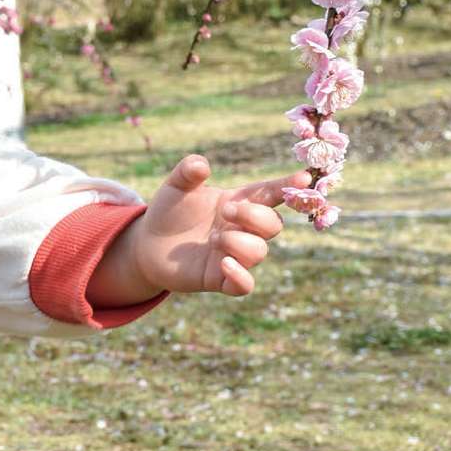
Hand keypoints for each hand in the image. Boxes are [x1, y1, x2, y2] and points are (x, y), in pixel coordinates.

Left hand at [130, 154, 310, 297]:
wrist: (147, 244)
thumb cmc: (168, 212)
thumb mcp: (175, 186)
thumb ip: (188, 172)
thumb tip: (201, 165)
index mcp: (237, 202)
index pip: (271, 194)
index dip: (289, 186)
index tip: (304, 177)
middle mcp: (241, 229)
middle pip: (273, 224)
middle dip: (254, 216)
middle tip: (225, 211)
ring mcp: (233, 255)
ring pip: (259, 251)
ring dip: (239, 242)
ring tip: (213, 238)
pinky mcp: (220, 279)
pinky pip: (245, 285)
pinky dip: (240, 276)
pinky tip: (223, 263)